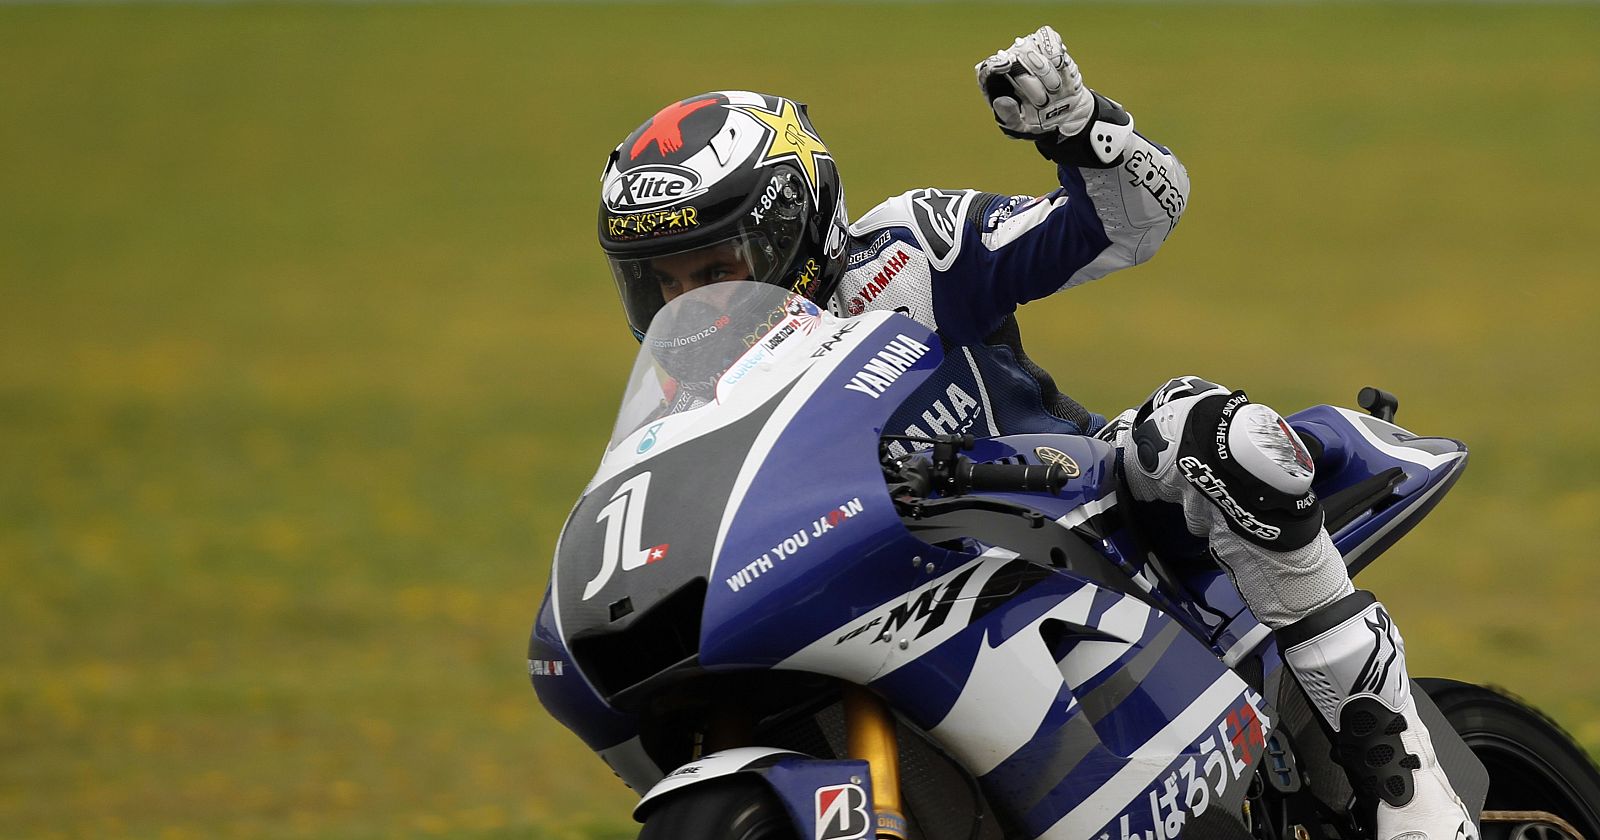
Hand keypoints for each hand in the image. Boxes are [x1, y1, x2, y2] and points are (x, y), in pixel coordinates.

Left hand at [976, 26, 1094, 139]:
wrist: (1066, 115)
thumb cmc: (1037, 120)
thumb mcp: (1020, 128)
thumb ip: (1008, 118)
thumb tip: (1001, 100)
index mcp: (995, 82)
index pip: (987, 68)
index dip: (995, 65)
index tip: (1005, 66)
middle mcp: (1009, 62)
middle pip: (1012, 58)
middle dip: (1028, 79)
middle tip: (1042, 100)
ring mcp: (1028, 50)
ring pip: (1030, 47)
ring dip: (1045, 70)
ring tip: (1054, 89)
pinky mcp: (1047, 44)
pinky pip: (1047, 37)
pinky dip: (1054, 50)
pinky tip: (1060, 65)